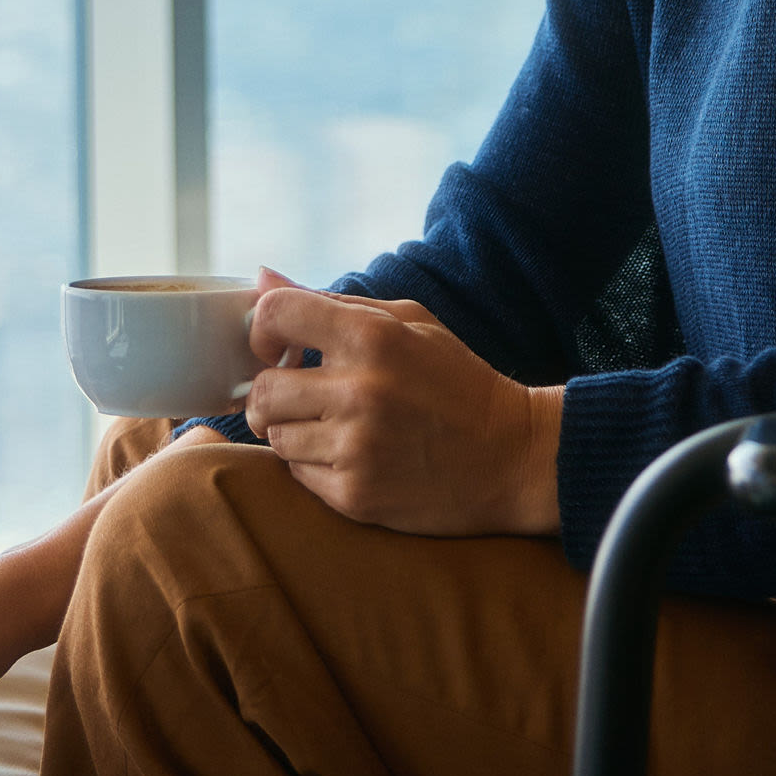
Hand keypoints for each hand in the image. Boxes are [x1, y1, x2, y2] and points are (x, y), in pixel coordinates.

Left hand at [243, 269, 562, 535]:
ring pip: (274, 437)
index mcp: (374, 338)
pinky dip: (315, 466)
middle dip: (272, 393)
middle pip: (261, 391)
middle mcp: (360, 392)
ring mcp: (356, 449)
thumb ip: (334, 301)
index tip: (279, 347)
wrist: (514, 459)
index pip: (276, 314)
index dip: (264, 329)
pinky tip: (354, 456)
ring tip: (336, 428)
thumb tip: (261, 279)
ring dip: (295, 431)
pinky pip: (298, 475)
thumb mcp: (411, 323)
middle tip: (301, 396)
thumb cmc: (458, 384)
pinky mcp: (355, 495)